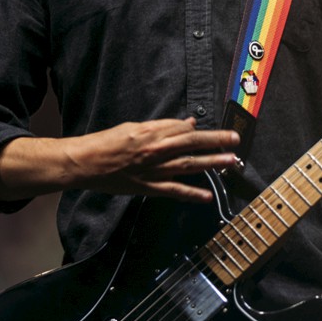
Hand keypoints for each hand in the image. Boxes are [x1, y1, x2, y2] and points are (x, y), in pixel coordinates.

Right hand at [67, 118, 239, 201]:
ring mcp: (153, 170)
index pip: (183, 129)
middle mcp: (156, 150)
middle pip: (192, 143)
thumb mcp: (133, 128)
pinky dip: (191, 194)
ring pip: (188, 165)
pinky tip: (207, 196)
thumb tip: (187, 124)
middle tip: (236, 139)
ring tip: (231, 161)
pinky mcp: (148, 187)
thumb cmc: (106, 142)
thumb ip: (161, 127)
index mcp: (152, 133)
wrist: (85, 163)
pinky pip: (174, 190)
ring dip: (212, 163)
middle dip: (216, 141)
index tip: (214, 131)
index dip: (198, 130)